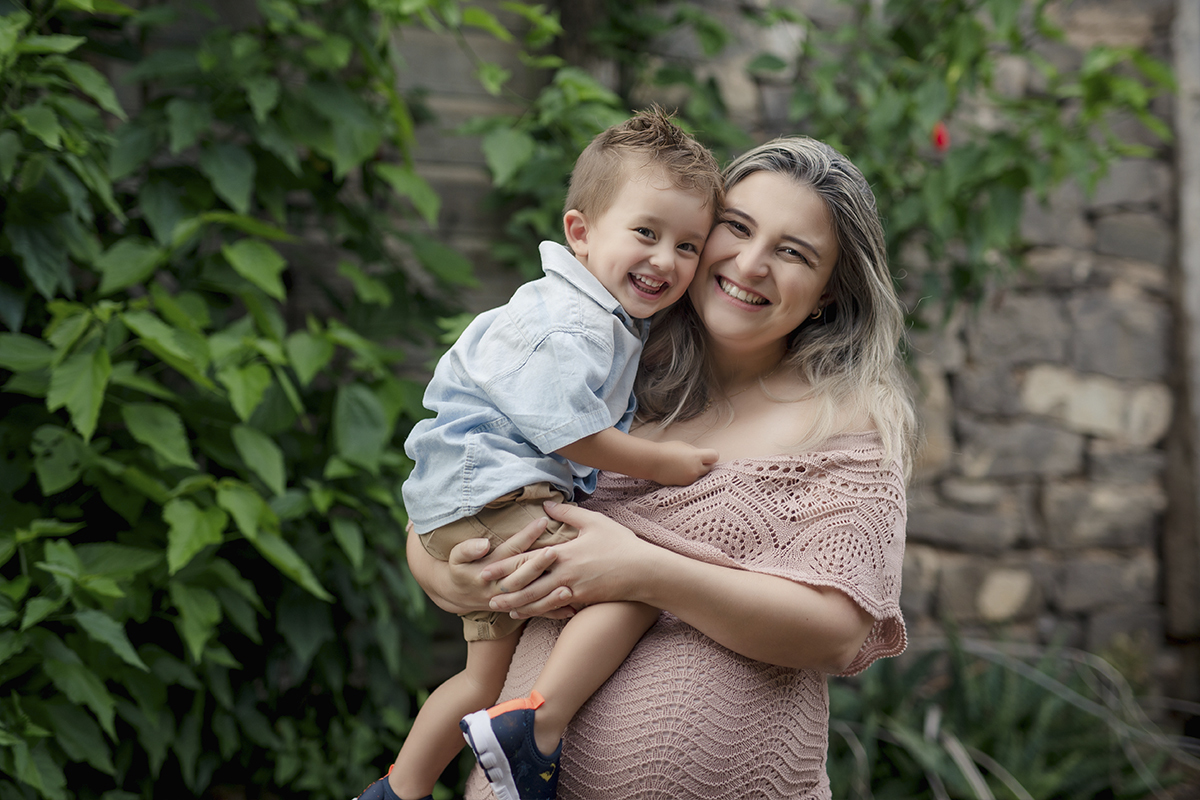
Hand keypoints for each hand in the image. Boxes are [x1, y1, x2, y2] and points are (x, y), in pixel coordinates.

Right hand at [407, 516, 561, 614]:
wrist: (458, 594)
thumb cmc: (460, 567)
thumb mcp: (456, 556)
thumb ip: (468, 548)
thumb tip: (484, 544)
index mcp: (486, 569)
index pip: (510, 551)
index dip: (526, 536)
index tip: (543, 522)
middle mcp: (498, 587)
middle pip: (522, 576)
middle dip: (540, 565)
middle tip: (558, 552)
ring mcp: (507, 600)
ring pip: (530, 599)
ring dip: (549, 595)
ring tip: (568, 589)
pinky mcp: (515, 608)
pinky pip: (535, 611)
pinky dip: (552, 612)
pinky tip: (571, 609)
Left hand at [488, 500, 646, 618]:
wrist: (644, 572)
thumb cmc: (620, 544)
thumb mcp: (595, 522)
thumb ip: (568, 513)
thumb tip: (546, 504)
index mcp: (564, 552)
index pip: (527, 559)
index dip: (504, 565)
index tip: (485, 568)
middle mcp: (564, 573)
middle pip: (526, 583)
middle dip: (503, 588)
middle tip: (481, 591)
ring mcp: (572, 589)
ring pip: (536, 599)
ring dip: (514, 603)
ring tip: (496, 606)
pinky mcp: (580, 600)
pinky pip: (552, 607)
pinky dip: (535, 610)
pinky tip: (522, 613)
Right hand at [650, 440, 718, 485]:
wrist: (652, 462)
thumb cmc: (666, 451)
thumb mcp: (683, 446)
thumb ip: (695, 451)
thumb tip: (702, 456)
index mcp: (696, 456)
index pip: (715, 456)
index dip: (711, 455)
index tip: (707, 455)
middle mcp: (696, 469)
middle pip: (710, 467)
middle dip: (705, 464)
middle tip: (696, 460)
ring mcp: (690, 478)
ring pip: (701, 475)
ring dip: (697, 471)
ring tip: (685, 465)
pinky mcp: (684, 484)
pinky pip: (692, 480)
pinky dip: (689, 476)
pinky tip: (680, 471)